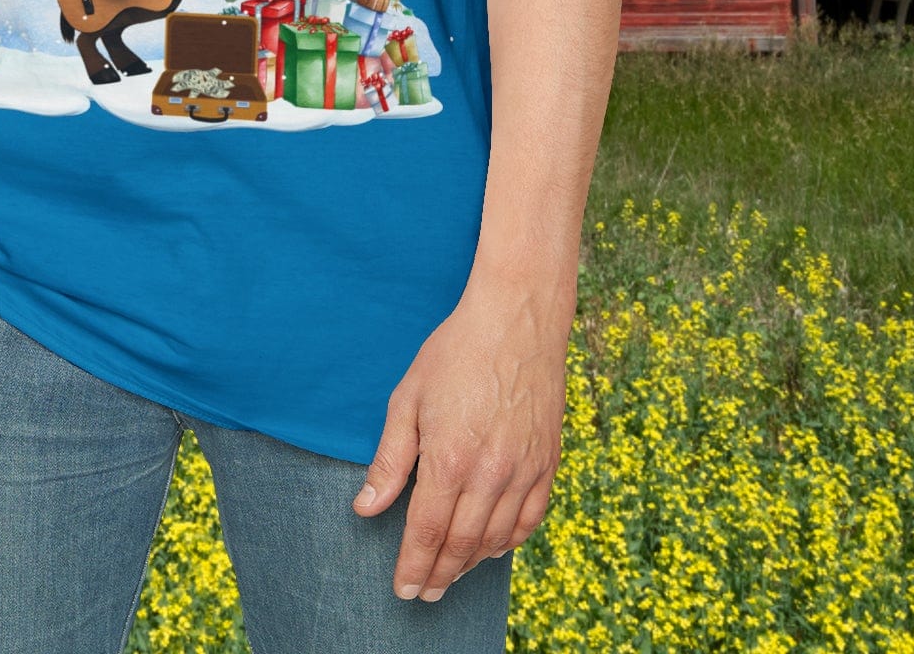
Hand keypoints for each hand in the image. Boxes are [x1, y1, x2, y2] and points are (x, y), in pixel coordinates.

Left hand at [353, 275, 570, 600]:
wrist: (516, 319)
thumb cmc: (455, 351)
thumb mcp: (408, 398)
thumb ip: (391, 460)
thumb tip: (366, 507)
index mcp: (449, 459)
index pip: (426, 533)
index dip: (413, 568)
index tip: (403, 590)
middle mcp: (490, 474)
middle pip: (461, 545)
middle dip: (439, 575)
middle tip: (424, 594)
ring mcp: (524, 470)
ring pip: (496, 539)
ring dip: (471, 565)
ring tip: (451, 575)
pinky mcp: (547, 462)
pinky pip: (530, 520)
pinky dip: (510, 542)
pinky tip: (493, 547)